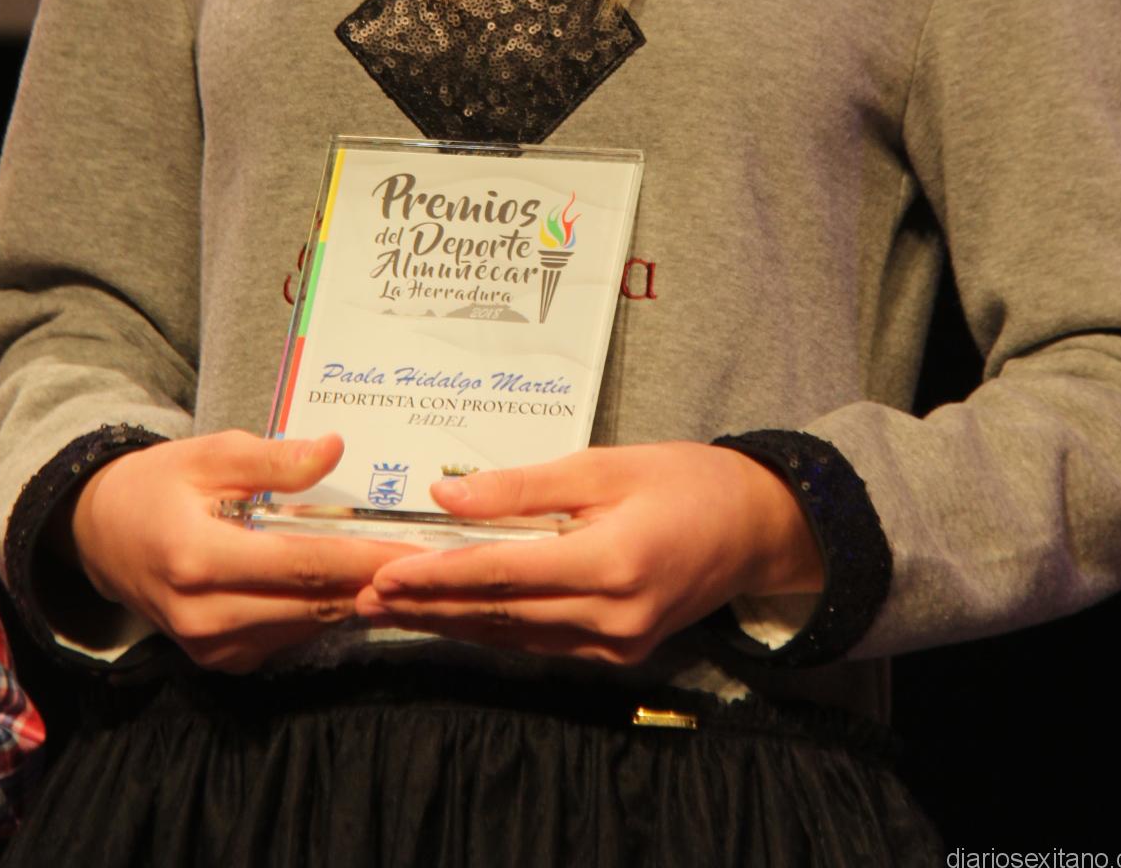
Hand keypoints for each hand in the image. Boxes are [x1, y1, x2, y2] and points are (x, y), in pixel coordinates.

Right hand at [67, 429, 425, 671]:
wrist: (102, 536)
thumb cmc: (160, 484)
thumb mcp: (211, 454)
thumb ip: (274, 460)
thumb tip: (334, 449)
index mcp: (198, 558)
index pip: (301, 565)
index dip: (363, 559)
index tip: (418, 550)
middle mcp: (204, 615)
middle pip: (311, 604)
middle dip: (374, 584)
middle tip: (433, 563)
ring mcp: (210, 647)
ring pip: (306, 627)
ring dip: (355, 601)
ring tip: (406, 571)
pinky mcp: (219, 661)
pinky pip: (287, 639)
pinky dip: (322, 613)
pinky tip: (355, 586)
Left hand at [354, 441, 822, 665]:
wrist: (757, 526)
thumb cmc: (685, 478)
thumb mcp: (605, 464)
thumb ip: (523, 485)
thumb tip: (445, 495)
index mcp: (612, 562)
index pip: (504, 574)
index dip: (438, 575)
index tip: (383, 572)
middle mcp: (613, 618)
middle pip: (500, 614)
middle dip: (428, 605)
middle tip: (363, 595)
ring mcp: (617, 646)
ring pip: (514, 636)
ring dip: (450, 622)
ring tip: (391, 609)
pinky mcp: (619, 655)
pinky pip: (541, 644)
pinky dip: (493, 628)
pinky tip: (454, 617)